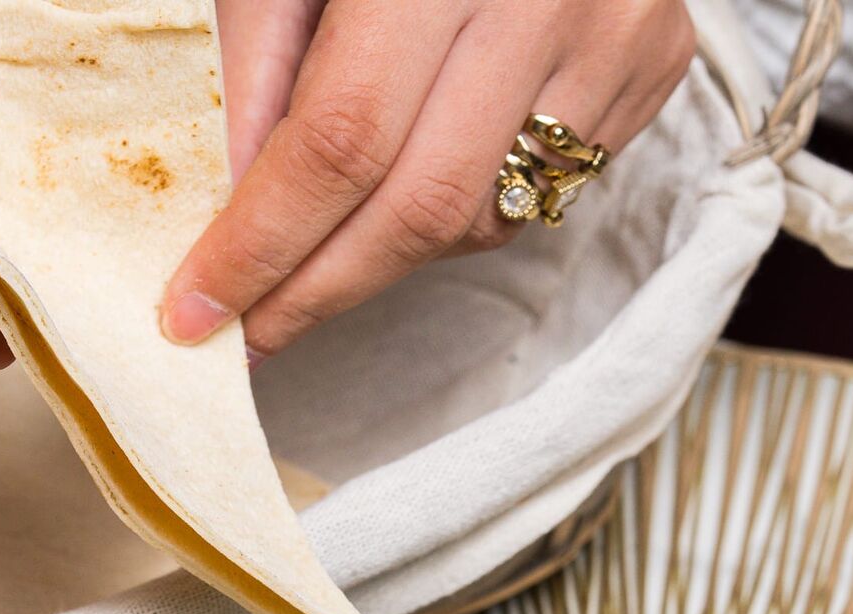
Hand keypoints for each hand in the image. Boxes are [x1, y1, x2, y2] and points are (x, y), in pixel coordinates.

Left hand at [161, 0, 694, 361]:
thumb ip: (258, 59)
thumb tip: (229, 210)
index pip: (341, 141)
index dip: (263, 242)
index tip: (199, 313)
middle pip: (420, 208)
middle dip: (319, 289)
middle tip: (253, 335)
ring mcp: (615, 39)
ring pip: (481, 220)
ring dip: (386, 253)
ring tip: (330, 239)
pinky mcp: (653, 66)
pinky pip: (541, 196)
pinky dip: (462, 212)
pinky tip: (422, 174)